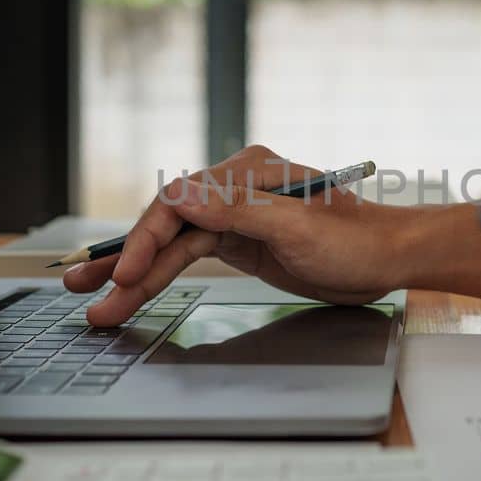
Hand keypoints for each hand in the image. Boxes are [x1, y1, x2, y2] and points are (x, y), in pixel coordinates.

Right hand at [63, 146, 403, 325]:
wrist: (390, 260)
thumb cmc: (357, 240)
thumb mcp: (297, 227)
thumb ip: (235, 210)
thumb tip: (177, 195)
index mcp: (247, 173)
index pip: (178, 203)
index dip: (147, 240)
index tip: (128, 274)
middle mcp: (235, 188)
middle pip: (166, 226)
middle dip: (128, 264)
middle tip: (90, 295)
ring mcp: (235, 215)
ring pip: (172, 246)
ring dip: (137, 277)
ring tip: (99, 308)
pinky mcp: (239, 241)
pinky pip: (189, 257)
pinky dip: (161, 277)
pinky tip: (132, 292)